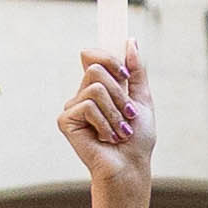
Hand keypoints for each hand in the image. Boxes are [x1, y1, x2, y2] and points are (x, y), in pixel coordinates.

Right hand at [55, 43, 156, 193]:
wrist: (130, 165)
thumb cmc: (137, 139)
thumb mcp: (142, 99)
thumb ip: (136, 71)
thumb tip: (130, 42)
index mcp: (99, 87)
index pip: (93, 56)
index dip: (107, 57)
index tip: (125, 74)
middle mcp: (83, 94)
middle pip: (96, 69)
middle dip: (120, 93)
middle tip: (129, 114)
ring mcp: (73, 107)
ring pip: (95, 88)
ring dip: (116, 112)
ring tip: (120, 131)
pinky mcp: (65, 120)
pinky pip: (88, 106)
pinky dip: (105, 123)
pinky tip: (107, 138)